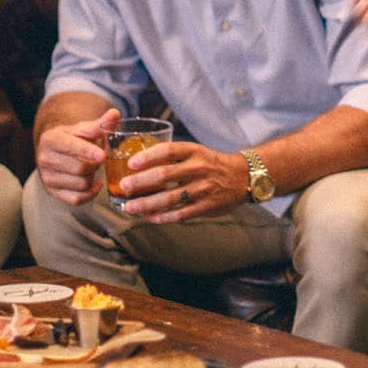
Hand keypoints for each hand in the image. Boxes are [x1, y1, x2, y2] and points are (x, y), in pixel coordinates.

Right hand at [35, 108, 113, 205]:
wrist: (56, 151)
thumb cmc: (74, 138)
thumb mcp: (84, 129)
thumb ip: (101, 124)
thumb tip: (115, 113)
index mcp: (51, 139)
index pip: (71, 147)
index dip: (88, 152)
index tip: (102, 155)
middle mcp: (44, 158)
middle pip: (80, 168)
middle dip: (95, 165)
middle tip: (98, 159)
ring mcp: (46, 177)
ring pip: (80, 184)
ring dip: (92, 177)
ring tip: (91, 168)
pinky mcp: (52, 192)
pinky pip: (76, 199)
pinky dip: (90, 194)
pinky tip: (95, 184)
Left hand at [115, 141, 250, 222]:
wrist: (243, 176)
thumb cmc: (211, 163)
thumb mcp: (196, 151)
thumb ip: (173, 156)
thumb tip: (138, 163)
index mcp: (194, 151)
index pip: (168, 150)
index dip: (148, 156)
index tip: (130, 163)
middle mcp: (198, 168)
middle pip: (165, 174)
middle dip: (141, 181)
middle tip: (124, 186)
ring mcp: (203, 188)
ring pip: (170, 198)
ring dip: (147, 203)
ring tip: (129, 207)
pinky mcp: (207, 206)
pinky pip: (182, 214)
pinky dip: (164, 217)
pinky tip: (150, 218)